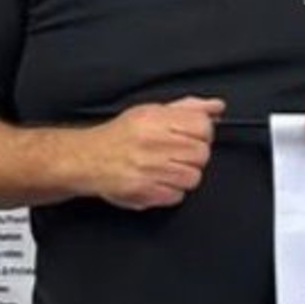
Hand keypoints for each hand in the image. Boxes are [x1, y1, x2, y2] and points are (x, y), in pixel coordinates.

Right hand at [78, 96, 224, 209]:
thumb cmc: (122, 135)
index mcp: (155, 120)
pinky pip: (177, 196)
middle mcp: (152, 143)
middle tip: (178, 154)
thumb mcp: (153, 112)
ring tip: (168, 169)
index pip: (202, 126)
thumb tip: (217, 107)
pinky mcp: (144, 192)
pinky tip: (159, 182)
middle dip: (194, 155)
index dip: (203, 133)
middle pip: (201, 154)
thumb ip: (188, 108)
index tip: (194, 136)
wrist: (87, 159)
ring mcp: (148, 169)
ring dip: (184, 175)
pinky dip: (172, 192)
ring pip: (193, 177)